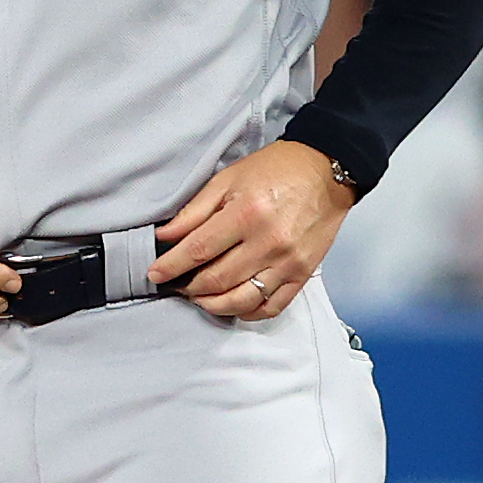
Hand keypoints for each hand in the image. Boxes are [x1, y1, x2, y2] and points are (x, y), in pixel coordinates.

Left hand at [151, 140, 358, 318]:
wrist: (326, 171)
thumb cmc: (277, 170)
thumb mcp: (227, 180)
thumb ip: (194, 211)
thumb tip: (164, 236)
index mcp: (246, 214)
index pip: (198, 251)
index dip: (171, 266)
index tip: (156, 274)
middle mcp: (269, 242)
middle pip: (217, 280)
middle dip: (189, 287)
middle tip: (177, 284)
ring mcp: (288, 262)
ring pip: (242, 299)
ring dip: (213, 304)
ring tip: (199, 296)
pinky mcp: (303, 273)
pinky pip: (272, 306)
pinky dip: (247, 312)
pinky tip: (232, 305)